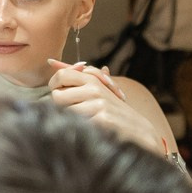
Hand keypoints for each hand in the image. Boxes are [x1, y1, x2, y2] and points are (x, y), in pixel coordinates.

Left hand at [46, 60, 175, 156]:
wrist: (139, 130)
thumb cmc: (113, 110)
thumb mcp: (98, 90)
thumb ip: (77, 77)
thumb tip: (52, 62)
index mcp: (92, 80)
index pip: (61, 75)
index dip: (54, 85)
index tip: (57, 93)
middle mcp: (94, 89)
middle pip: (57, 96)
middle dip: (61, 106)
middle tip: (74, 111)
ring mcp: (98, 105)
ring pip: (64, 112)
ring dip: (70, 120)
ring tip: (85, 122)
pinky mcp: (101, 120)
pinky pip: (75, 124)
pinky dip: (79, 129)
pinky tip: (91, 130)